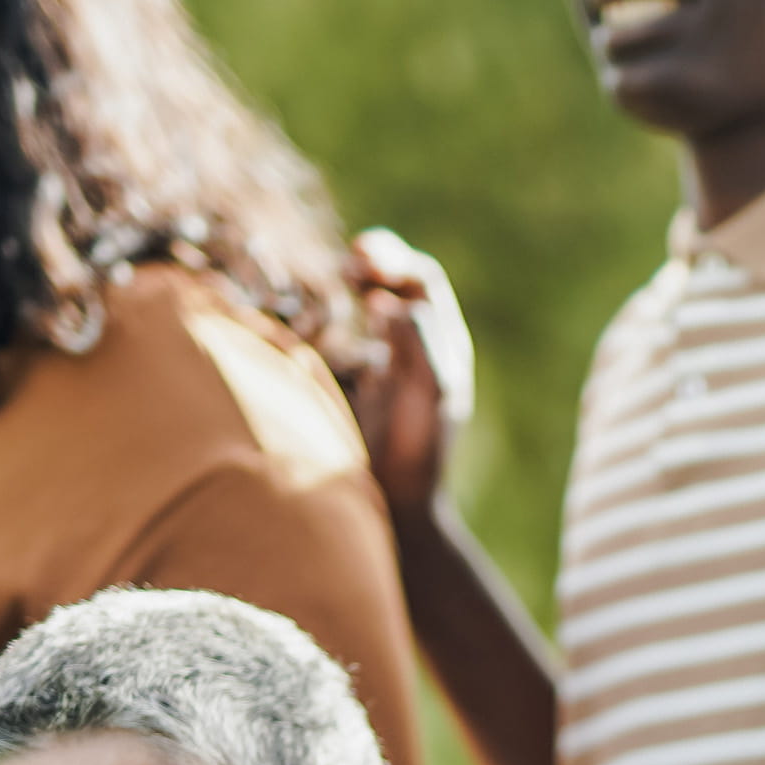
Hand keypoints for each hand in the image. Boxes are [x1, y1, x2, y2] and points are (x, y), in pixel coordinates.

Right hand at [338, 228, 473, 521]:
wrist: (399, 505)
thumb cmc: (417, 450)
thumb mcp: (430, 391)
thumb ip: (416, 340)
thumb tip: (385, 301)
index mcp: (442, 345)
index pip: (422, 282)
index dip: (394, 261)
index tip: (359, 259)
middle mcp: (419, 349)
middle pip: (401, 285)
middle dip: (374, 264)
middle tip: (346, 264)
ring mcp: (391, 366)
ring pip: (376, 307)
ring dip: (357, 286)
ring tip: (338, 280)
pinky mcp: (364, 387)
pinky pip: (354, 338)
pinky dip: (339, 320)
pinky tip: (322, 322)